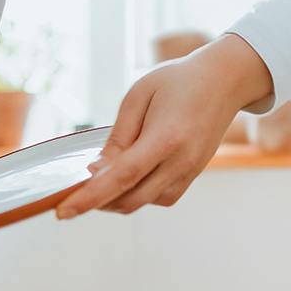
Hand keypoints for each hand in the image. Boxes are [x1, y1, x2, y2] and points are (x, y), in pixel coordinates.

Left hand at [56, 34, 272, 218]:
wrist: (226, 79)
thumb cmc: (180, 80)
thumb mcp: (138, 97)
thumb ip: (117, 138)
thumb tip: (96, 171)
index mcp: (166, 137)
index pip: (121, 177)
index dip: (90, 197)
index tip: (64, 211)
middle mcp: (182, 159)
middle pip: (131, 198)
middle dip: (98, 202)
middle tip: (74, 195)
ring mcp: (191, 170)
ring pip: (146, 203)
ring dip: (118, 200)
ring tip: (101, 183)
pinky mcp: (194, 174)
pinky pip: (162, 198)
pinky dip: (140, 196)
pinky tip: (129, 180)